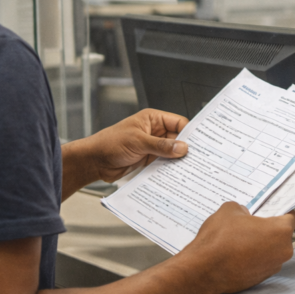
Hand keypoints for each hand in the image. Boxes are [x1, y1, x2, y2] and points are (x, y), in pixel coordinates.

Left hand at [61, 109, 188, 196]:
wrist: (94, 161)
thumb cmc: (110, 143)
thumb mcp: (138, 142)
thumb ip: (161, 145)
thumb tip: (182, 147)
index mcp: (153, 119)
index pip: (178, 123)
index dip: (189, 133)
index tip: (200, 144)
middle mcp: (154, 131)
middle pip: (177, 138)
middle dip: (185, 148)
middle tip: (198, 158)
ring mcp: (152, 146)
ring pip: (171, 152)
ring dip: (178, 160)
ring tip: (189, 168)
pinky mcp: (149, 159)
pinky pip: (164, 163)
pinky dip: (170, 168)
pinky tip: (176, 174)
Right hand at [180, 202, 294, 293]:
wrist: (203, 270)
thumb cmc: (219, 241)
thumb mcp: (229, 210)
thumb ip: (243, 209)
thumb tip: (244, 214)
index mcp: (280, 231)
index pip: (290, 216)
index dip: (278, 210)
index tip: (270, 209)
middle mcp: (282, 252)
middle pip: (281, 234)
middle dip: (268, 228)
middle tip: (250, 222)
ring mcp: (272, 267)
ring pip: (271, 249)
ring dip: (260, 243)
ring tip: (240, 238)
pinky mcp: (260, 279)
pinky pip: (261, 262)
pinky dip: (252, 257)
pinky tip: (236, 252)